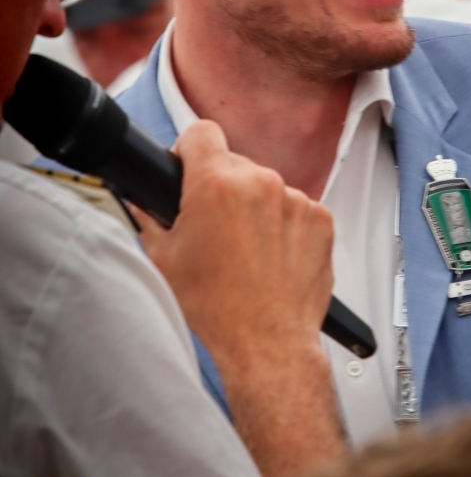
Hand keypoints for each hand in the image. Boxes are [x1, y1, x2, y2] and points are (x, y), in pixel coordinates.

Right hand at [134, 120, 343, 476]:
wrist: (268, 344)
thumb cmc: (218, 308)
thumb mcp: (164, 259)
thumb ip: (151, 218)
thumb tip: (145, 200)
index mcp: (216, 185)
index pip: (201, 132)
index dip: (190, 150)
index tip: (189, 167)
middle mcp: (260, 183)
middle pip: (234, 164)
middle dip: (221, 187)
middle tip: (213, 226)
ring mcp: (295, 200)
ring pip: (265, 187)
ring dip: (255, 206)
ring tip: (245, 251)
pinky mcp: (321, 218)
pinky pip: (295, 207)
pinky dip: (283, 224)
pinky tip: (271, 256)